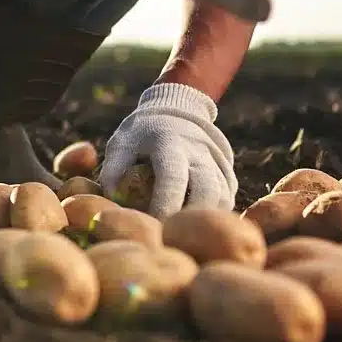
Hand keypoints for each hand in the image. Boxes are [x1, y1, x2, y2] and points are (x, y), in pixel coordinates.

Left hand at [98, 83, 236, 218]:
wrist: (174, 107)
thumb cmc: (141, 133)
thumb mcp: (121, 142)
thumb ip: (114, 169)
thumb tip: (113, 201)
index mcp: (170, 143)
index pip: (172, 179)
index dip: (164, 206)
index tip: (154, 226)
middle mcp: (199, 151)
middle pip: (207, 191)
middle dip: (191, 219)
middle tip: (172, 234)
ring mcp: (217, 159)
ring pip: (222, 197)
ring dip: (205, 218)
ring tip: (183, 230)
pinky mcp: (227, 168)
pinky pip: (228, 196)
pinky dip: (214, 212)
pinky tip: (195, 221)